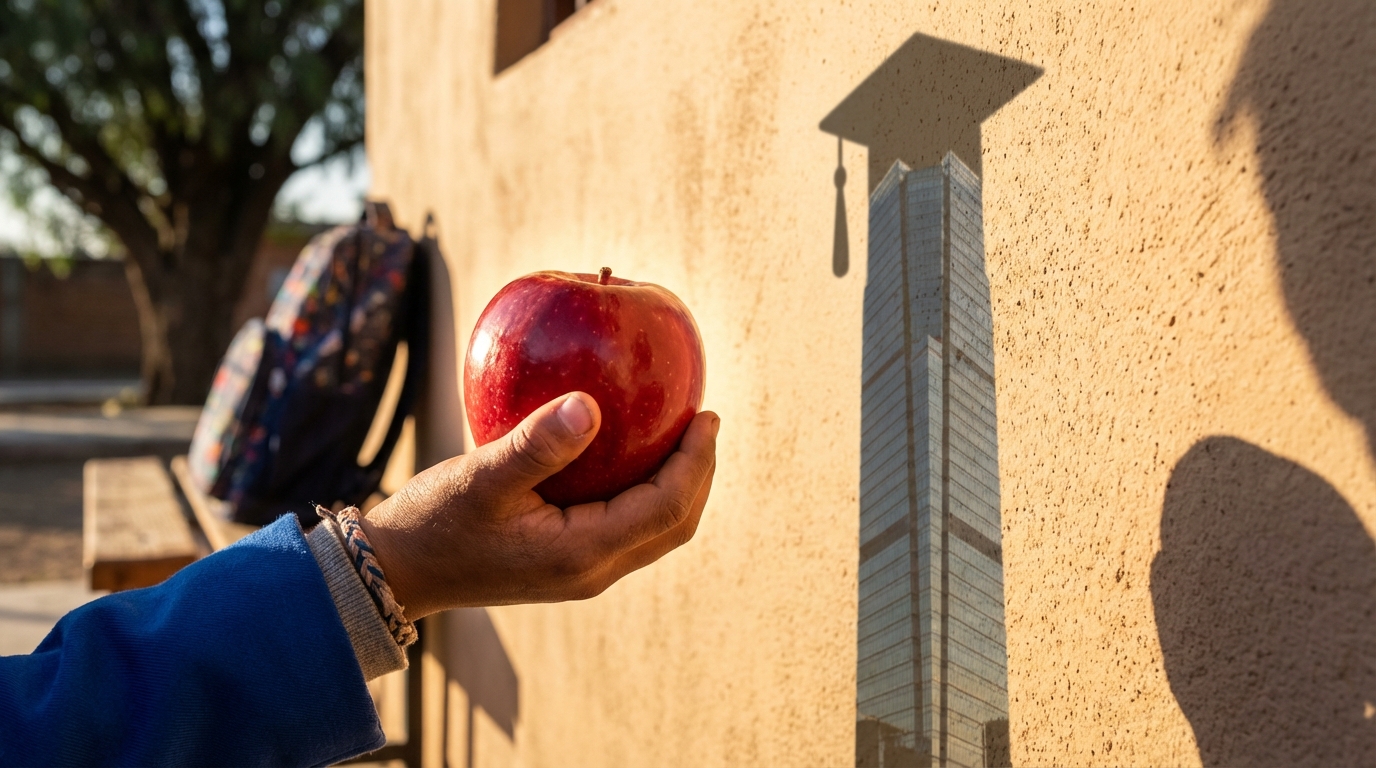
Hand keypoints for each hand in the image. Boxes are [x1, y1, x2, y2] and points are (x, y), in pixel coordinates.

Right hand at [359, 392, 718, 618]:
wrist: (397, 571)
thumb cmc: (434, 521)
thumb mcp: (481, 476)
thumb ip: (538, 444)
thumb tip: (591, 405)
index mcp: (581, 553)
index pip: (666, 508)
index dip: (695, 462)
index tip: (707, 415)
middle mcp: (591, 571)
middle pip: (674, 527)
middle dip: (699, 475)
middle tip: (703, 421)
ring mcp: (581, 572)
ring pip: (654, 532)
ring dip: (677, 486)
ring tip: (680, 436)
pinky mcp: (567, 563)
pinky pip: (627, 528)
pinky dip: (646, 492)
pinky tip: (630, 453)